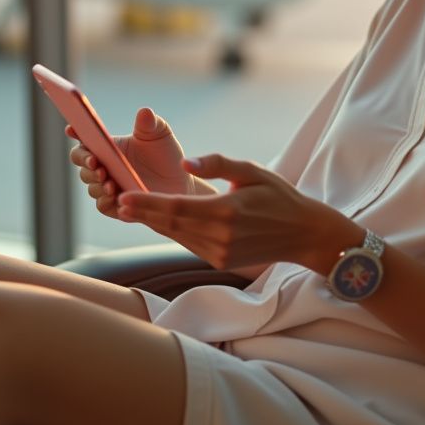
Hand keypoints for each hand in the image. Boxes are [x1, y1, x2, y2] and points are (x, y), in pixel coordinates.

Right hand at [67, 107, 200, 217]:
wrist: (181, 183)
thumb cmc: (166, 155)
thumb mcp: (160, 134)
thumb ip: (150, 123)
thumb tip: (144, 111)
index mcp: (109, 148)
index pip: (85, 141)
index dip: (75, 133)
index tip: (71, 129)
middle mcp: (104, 168)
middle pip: (82, 165)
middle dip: (86, 163)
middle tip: (96, 163)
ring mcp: (109, 188)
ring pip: (92, 187)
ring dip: (98, 184)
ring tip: (110, 183)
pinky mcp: (118, 206)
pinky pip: (103, 205)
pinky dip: (105, 201)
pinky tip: (114, 196)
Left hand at [115, 152, 360, 271]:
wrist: (305, 235)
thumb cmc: (279, 197)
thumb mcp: (253, 171)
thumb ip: (219, 164)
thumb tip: (186, 162)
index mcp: (226, 212)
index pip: (176, 208)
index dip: (147, 204)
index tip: (124, 197)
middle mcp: (220, 237)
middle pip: (171, 224)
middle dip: (143, 214)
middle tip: (119, 202)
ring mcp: (220, 253)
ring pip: (177, 236)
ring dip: (154, 224)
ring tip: (131, 211)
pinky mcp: (221, 261)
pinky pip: (189, 244)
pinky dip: (173, 232)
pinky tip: (159, 221)